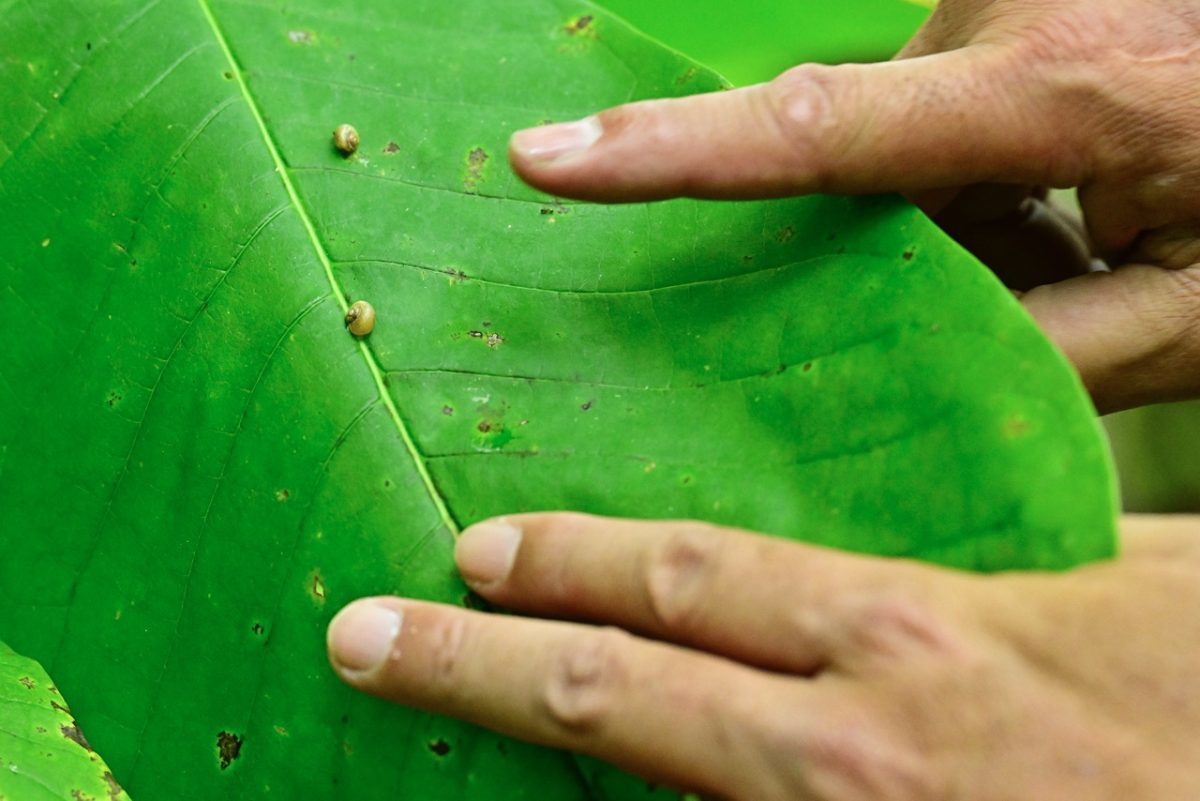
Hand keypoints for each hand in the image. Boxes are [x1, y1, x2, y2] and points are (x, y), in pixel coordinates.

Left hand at [328, 513, 1199, 799]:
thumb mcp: (1157, 591)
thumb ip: (1041, 560)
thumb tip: (990, 544)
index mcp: (912, 641)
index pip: (694, 581)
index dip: (571, 562)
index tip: (478, 550)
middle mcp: (849, 751)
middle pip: (617, 693)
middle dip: (473, 665)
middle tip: (365, 638)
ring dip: (531, 770)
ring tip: (426, 727)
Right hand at [508, 0, 1199, 411]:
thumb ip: (1059, 350)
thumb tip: (920, 377)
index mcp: (1057, 85)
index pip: (816, 127)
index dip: (667, 150)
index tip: (544, 156)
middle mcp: (1009, 9)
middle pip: (863, 141)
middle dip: (914, 222)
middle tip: (1038, 253)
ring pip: (903, 114)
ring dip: (959, 187)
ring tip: (1079, 212)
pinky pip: (939, 79)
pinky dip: (977, 147)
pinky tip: (1074, 169)